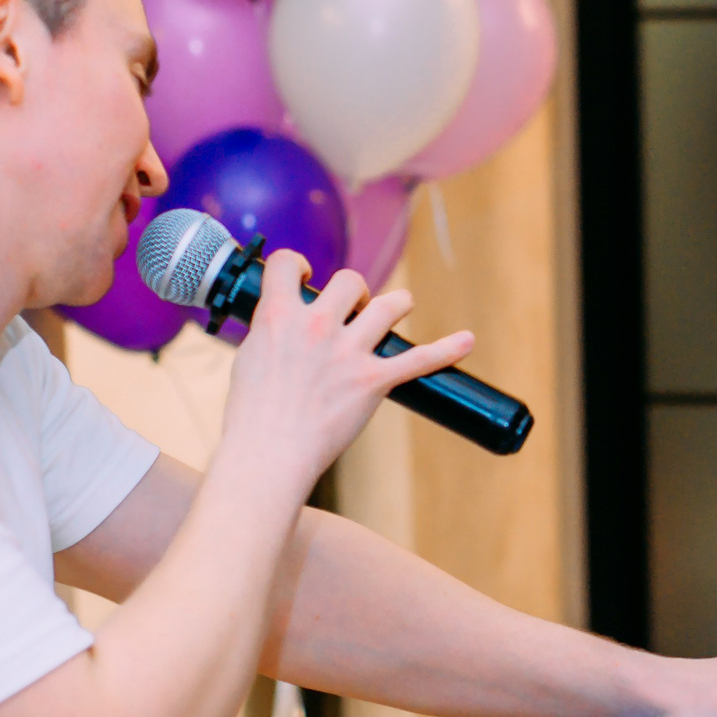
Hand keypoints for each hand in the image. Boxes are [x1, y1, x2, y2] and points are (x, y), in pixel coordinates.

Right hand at [216, 251, 474, 501]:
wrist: (269, 453)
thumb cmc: (253, 414)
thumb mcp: (250, 358)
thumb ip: (273, 332)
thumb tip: (284, 321)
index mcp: (278, 317)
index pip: (287, 263)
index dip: (299, 265)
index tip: (306, 276)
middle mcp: (317, 327)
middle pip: (350, 281)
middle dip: (355, 292)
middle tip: (352, 310)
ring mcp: (349, 353)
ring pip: (389, 305)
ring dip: (396, 304)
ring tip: (396, 309)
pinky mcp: (373, 382)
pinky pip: (419, 359)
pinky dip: (447, 349)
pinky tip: (466, 340)